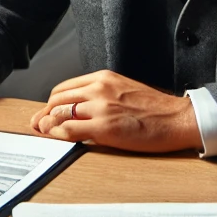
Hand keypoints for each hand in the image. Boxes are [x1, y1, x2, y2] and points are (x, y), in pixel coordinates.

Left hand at [29, 70, 202, 152]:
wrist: (178, 118)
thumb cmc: (155, 108)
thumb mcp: (123, 90)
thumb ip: (100, 94)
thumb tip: (79, 107)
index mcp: (103, 78)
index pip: (64, 88)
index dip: (51, 103)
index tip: (46, 113)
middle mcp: (98, 89)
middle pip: (57, 100)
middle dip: (44, 114)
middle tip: (39, 125)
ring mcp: (101, 108)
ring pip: (60, 114)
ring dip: (48, 125)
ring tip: (44, 133)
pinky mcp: (105, 128)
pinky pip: (70, 130)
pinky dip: (59, 135)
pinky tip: (57, 139)